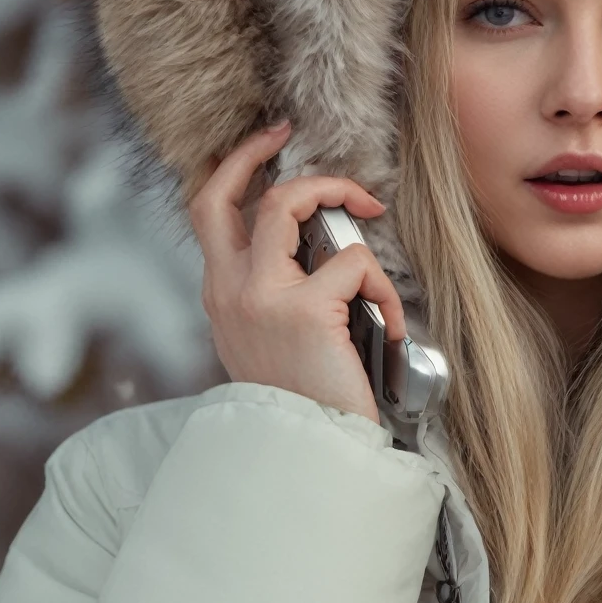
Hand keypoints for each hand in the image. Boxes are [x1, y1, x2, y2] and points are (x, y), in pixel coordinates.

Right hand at [189, 121, 406, 423]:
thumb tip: (322, 250)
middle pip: (234, 193)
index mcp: (220, 294)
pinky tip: (392, 328)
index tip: (272, 144)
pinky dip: (383, 289)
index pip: (209, 209)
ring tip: (371, 222)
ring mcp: (261, 296)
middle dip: (270, 157)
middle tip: (315, 153)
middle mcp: (229, 290)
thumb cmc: (302, 403)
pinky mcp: (304, 309)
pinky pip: (354, 265)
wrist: (304, 459)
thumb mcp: (270, 344)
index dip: (236, 165)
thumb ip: (276, 295)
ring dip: (342, 201)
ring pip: (292, 205)